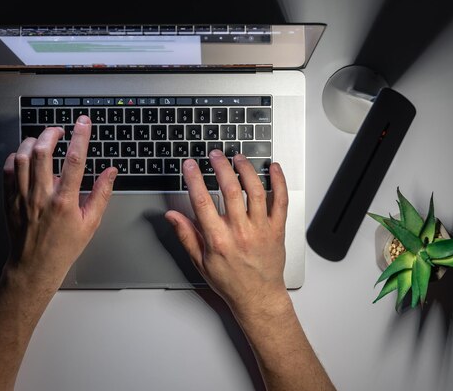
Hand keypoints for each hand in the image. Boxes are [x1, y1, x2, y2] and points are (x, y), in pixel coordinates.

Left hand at [2, 115, 116, 290]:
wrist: (35, 266)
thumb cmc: (64, 246)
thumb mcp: (91, 222)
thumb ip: (101, 193)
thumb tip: (111, 172)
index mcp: (64, 201)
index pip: (74, 160)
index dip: (80, 136)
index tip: (83, 123)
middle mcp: (41, 196)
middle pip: (43, 152)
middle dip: (52, 133)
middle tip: (59, 130)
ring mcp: (22, 197)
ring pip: (22, 157)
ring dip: (33, 142)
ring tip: (42, 140)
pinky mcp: (10, 200)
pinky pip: (8, 170)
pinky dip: (16, 157)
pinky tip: (25, 157)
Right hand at [165, 150, 288, 315]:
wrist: (258, 297)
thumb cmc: (230, 281)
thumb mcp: (200, 261)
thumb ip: (186, 234)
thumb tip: (172, 215)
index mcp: (218, 240)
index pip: (202, 202)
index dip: (194, 179)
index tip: (190, 165)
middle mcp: (240, 232)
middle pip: (230, 190)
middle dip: (221, 167)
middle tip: (215, 154)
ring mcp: (261, 229)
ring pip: (255, 191)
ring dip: (246, 170)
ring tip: (238, 158)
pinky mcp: (277, 229)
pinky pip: (281, 200)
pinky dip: (279, 181)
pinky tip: (273, 168)